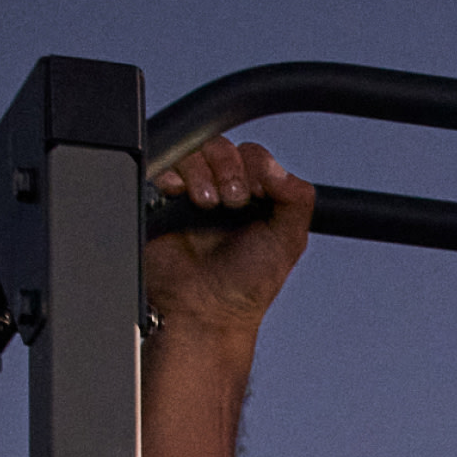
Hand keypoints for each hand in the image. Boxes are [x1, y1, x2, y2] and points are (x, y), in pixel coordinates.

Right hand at [145, 137, 312, 344]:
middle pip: (220, 147)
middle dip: (229, 169)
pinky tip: (179, 194)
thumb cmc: (245, 286)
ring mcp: (189, 193)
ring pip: (192, 153)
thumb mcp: (287, 241)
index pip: (253, 156)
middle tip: (233, 202)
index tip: (257, 194)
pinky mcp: (161, 199)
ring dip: (202, 172)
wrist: (204, 309)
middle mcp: (221, 191)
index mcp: (255, 198)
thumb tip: (277, 167)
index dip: (254, 166)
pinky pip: (161, 167)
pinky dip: (171, 174)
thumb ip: (296, 200)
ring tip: (207, 204)